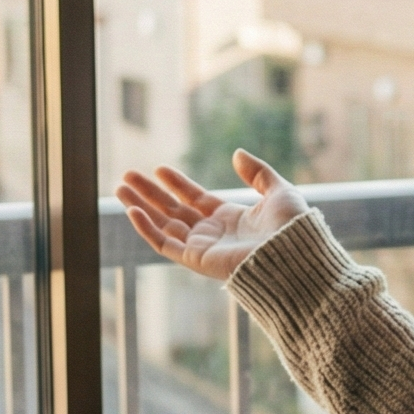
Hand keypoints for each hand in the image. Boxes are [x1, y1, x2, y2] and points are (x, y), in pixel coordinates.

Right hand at [115, 151, 307, 283]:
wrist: (293, 256)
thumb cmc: (292, 228)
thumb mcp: (279, 191)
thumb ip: (258, 173)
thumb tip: (237, 153)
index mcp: (231, 218)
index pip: (195, 199)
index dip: (176, 184)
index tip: (159, 169)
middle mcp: (213, 233)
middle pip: (173, 210)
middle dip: (149, 194)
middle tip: (127, 176)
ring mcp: (202, 247)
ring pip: (162, 225)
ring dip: (140, 207)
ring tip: (120, 189)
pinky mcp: (195, 259)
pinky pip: (164, 243)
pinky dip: (147, 228)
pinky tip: (132, 210)